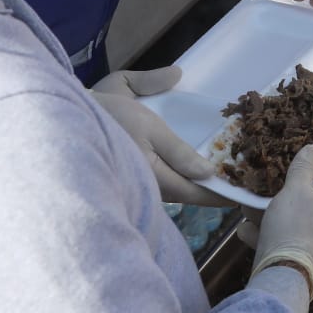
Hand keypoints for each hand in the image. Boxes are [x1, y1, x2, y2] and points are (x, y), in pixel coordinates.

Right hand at [91, 66, 233, 206]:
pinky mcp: (133, 175)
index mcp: (153, 177)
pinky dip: (183, 176)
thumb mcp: (148, 125)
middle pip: (187, 195)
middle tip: (241, 187)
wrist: (69, 114)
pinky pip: (164, 181)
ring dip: (198, 184)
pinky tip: (196, 169)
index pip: (194, 194)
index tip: (243, 198)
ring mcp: (139, 182)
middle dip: (213, 192)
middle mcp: (147, 187)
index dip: (219, 197)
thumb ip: (178, 147)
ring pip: (176, 189)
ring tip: (225, 177)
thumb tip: (207, 169)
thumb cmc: (110, 115)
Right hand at [250, 144, 312, 289]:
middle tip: (267, 186)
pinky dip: (263, 234)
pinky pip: (280, 241)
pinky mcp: (296, 261)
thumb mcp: (295, 190)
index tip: (296, 162)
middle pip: (307, 203)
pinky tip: (245, 230)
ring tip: (249, 207)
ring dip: (269, 215)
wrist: (282, 275)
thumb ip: (303, 169)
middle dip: (284, 194)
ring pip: (290, 223)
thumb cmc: (293, 226)